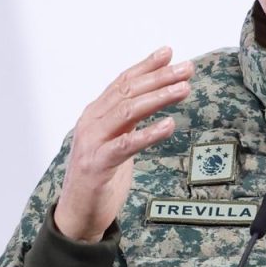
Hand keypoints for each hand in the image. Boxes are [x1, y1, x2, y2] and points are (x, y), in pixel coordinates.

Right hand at [53, 46, 193, 241]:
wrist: (78, 213)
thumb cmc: (100, 174)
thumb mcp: (115, 139)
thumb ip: (128, 118)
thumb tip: (152, 95)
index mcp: (95, 114)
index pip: (122, 82)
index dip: (146, 66)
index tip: (169, 53)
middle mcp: (91, 122)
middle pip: (128, 92)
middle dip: (159, 77)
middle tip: (187, 69)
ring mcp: (92, 143)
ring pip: (126, 111)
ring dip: (158, 97)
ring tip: (184, 89)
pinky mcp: (97, 165)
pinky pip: (125, 145)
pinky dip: (148, 134)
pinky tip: (169, 126)